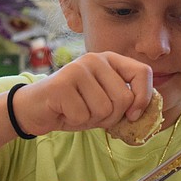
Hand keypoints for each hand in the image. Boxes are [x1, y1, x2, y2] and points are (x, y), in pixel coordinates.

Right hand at [13, 51, 152, 135]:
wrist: (35, 109)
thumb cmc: (74, 107)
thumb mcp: (105, 103)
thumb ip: (125, 102)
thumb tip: (145, 112)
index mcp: (110, 60)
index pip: (143, 72)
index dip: (143, 97)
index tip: (133, 115)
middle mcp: (95, 59)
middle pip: (124, 98)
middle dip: (111, 117)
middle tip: (92, 113)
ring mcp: (77, 69)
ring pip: (104, 110)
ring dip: (92, 120)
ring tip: (77, 110)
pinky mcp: (62, 85)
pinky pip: (84, 116)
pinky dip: (75, 122)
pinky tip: (64, 112)